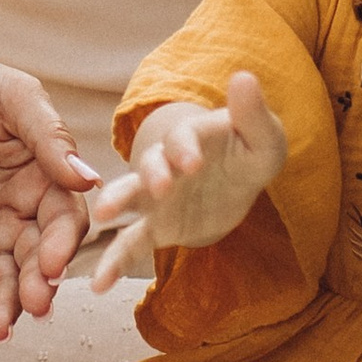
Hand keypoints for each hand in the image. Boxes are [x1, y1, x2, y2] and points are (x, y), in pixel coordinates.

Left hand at [0, 55, 98, 338]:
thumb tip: (89, 181)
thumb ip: (49, 139)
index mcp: (49, 182)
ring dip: (4, 306)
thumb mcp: (15, 99)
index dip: (61, 244)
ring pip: (4, 282)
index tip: (52, 263)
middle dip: (37, 285)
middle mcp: (25, 216)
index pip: (65, 222)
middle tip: (32, 303)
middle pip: (38, 261)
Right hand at [83, 72, 286, 289]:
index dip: (185, 148)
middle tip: (156, 187)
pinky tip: (98, 284)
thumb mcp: (263, 139)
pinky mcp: (155, 226)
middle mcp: (166, 163)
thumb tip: (245, 76)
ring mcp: (155, 196)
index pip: (183, 138)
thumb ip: (253, 114)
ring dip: (117, 203)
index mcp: (191, 138)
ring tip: (103, 217)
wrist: (233, 186)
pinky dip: (113, 262)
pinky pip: (130, 243)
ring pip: (130, 197)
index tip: (192, 163)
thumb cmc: (249, 153)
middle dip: (151, 174)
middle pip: (150, 164)